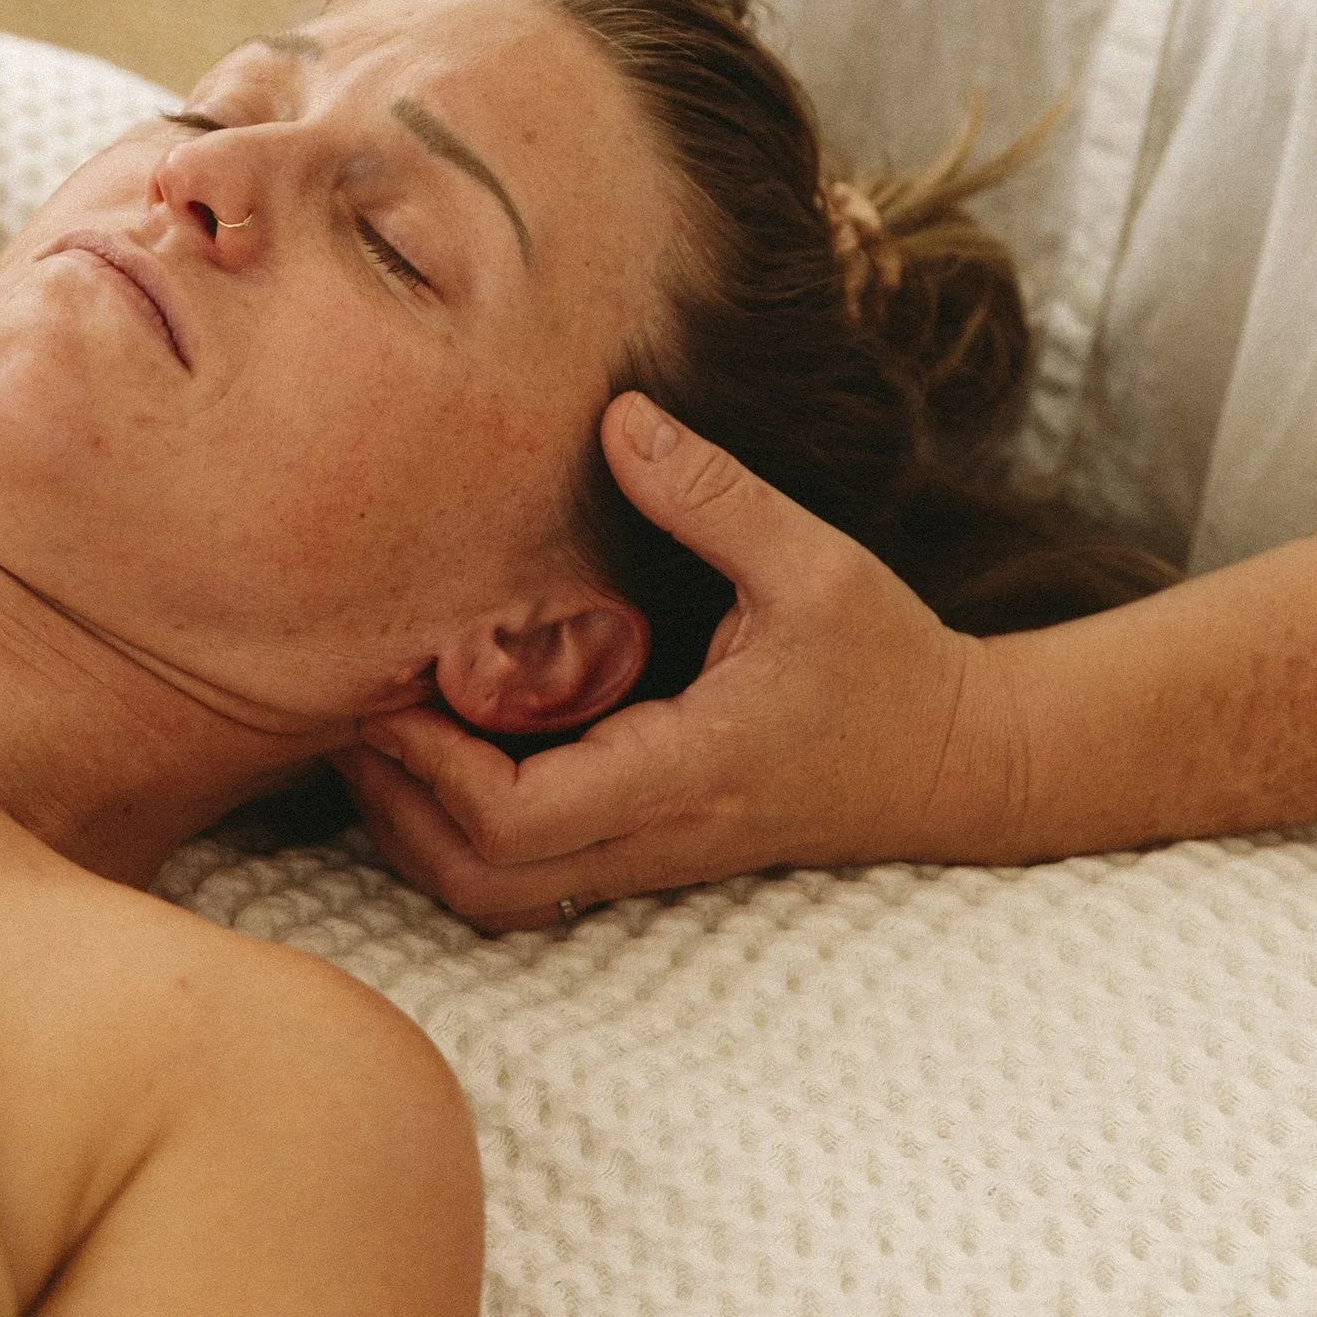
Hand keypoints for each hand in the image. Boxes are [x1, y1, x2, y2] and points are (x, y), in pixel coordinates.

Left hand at [340, 395, 1027, 929]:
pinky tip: (448, 756)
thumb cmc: (890, 662)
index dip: (429, 766)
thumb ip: (713, 495)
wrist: (960, 763)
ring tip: (385, 738)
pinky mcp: (650, 858)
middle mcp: (659, 834)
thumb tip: (619, 417)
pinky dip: (463, 839)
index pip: (518, 818)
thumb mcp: (815, 562)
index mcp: (689, 769)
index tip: (392, 686)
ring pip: (494, 900)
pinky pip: (527, 883)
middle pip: (479, 881)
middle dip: (395, 811)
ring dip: (419, 835)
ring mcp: (652, 860)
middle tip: (356, 716)